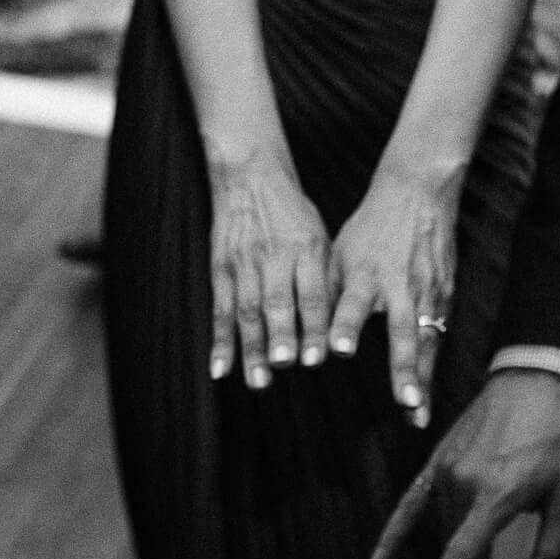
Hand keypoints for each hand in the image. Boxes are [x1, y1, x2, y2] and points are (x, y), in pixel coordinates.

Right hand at [209, 153, 333, 390]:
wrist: (249, 177)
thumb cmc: (293, 216)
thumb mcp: (319, 238)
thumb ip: (327, 280)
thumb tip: (340, 327)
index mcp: (306, 249)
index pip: (311, 293)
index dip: (313, 326)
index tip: (317, 357)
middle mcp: (275, 257)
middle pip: (277, 302)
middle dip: (280, 336)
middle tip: (284, 364)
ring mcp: (245, 264)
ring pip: (247, 311)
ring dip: (251, 349)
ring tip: (257, 381)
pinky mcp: (221, 270)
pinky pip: (220, 310)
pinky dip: (219, 342)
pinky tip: (220, 369)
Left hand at [329, 159, 460, 426]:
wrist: (420, 193)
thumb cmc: (372, 228)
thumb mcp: (342, 252)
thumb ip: (330, 292)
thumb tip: (310, 332)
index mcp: (367, 272)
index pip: (354, 303)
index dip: (347, 326)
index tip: (338, 351)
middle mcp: (400, 286)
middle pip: (404, 333)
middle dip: (404, 370)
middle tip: (404, 403)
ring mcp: (428, 293)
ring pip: (426, 343)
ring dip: (422, 380)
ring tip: (418, 415)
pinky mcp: (446, 296)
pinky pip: (438, 337)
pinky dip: (431, 368)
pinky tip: (425, 397)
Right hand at [372, 368, 559, 558]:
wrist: (534, 381)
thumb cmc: (558, 439)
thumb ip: (549, 548)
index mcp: (496, 496)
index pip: (461, 555)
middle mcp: (463, 486)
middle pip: (454, 551)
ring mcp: (445, 473)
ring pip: (440, 533)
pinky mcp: (437, 462)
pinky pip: (411, 503)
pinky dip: (395, 531)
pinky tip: (380, 558)